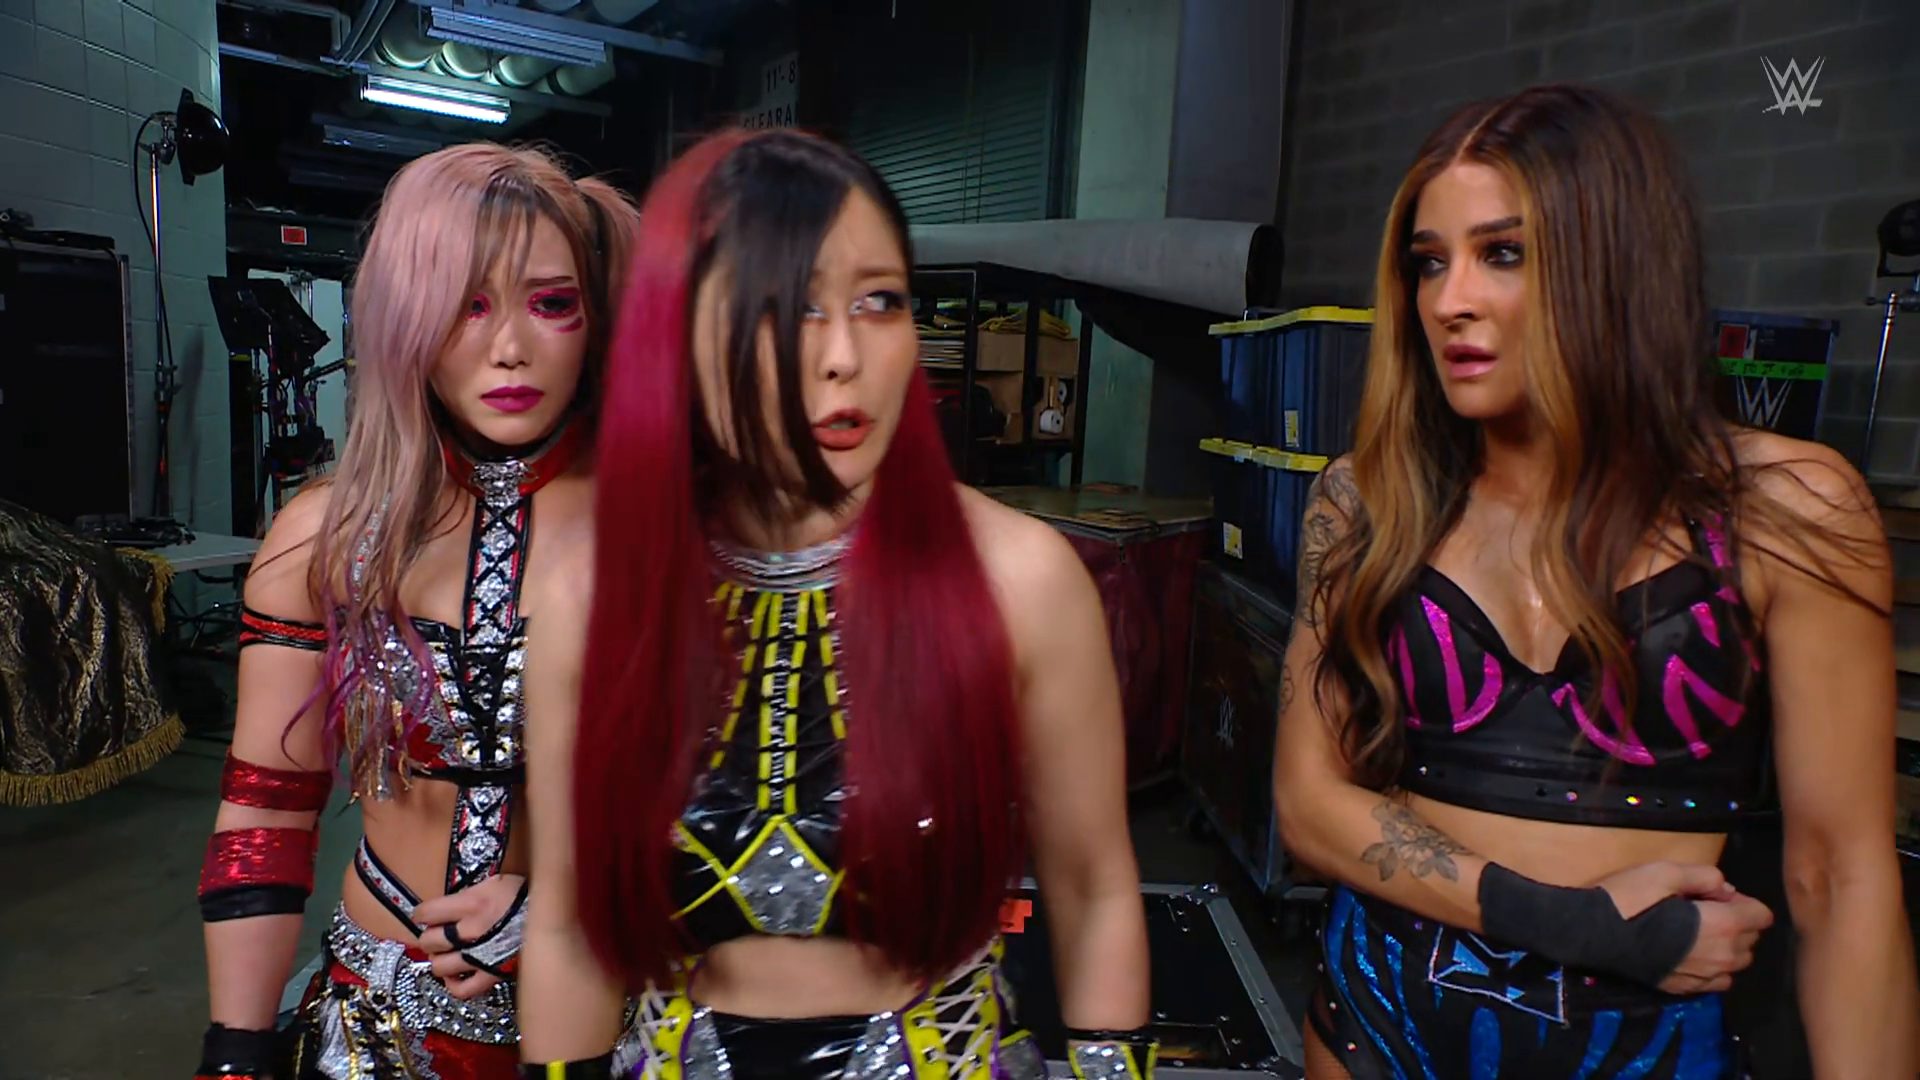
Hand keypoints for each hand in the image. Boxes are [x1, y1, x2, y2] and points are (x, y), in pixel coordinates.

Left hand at [413, 873, 524, 999]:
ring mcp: (477, 957)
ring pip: (439, 966)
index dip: (422, 914)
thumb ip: (471, 891)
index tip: (427, 915)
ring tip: (446, 954)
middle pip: (428, 941)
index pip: (425, 913)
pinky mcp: (490, 975)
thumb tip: (452, 900)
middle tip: (438, 934)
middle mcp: (468, 932)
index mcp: (470, 904)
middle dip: (430, 936)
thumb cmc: (527, 897)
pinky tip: (456, 975)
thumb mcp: (498, 882)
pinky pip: (462, 989)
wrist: (553, 918)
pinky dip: (453, 985)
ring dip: (439, 960)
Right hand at [1594, 861, 1773, 993]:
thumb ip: (1704, 875)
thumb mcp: (1665, 871)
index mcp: (1724, 925)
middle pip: (1751, 939)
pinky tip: (1689, 953)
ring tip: (1696, 932)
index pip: (1762, 915)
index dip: (1742, 900)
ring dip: (1727, 945)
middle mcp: (1723, 955)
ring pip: (1737, 962)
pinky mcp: (1686, 988)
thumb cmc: (1629, 897)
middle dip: (1736, 921)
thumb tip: (1724, 887)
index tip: (1713, 894)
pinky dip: (1713, 967)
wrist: (1592, 934)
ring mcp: (1705, 976)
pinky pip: (1718, 981)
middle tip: (1700, 908)